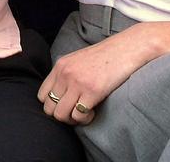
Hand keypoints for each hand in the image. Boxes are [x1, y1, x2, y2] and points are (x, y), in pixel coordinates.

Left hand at [37, 26, 151, 125]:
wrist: (126, 49)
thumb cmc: (105, 56)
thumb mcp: (78, 59)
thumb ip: (66, 73)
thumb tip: (60, 94)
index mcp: (60, 66)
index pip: (42, 95)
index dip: (52, 105)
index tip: (65, 105)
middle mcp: (65, 74)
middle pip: (49, 108)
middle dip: (61, 115)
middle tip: (75, 112)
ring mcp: (78, 83)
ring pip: (61, 115)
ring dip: (72, 119)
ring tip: (84, 113)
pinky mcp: (92, 91)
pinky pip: (78, 116)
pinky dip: (85, 119)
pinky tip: (93, 111)